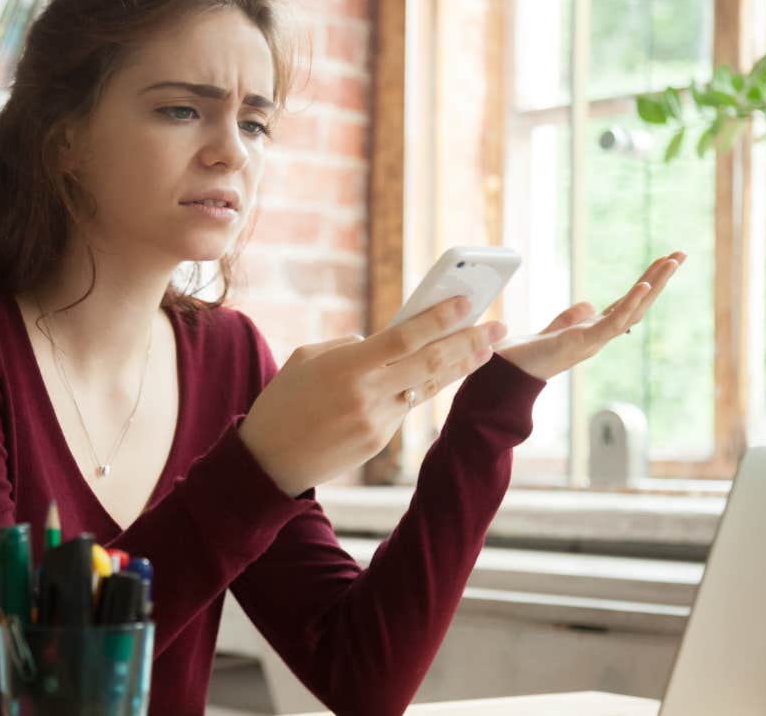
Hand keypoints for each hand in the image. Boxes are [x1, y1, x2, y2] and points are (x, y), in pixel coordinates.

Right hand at [240, 297, 507, 496]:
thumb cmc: (282, 401)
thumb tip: (381, 340)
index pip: (405, 337)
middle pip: (430, 363)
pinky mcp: (379, 441)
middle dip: (468, 343)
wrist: (267, 462)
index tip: (467, 302)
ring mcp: (377, 422)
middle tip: (498, 327)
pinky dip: (420, 388)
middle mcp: (367, 395)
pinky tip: (439, 373)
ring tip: (486, 349)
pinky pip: (404, 407)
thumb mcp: (306, 359)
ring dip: (458, 367)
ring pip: (426, 387)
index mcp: (347, 367)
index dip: (439, 319)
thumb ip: (349, 346)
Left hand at [496, 252, 685, 380]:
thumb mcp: (553, 330)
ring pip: (633, 311)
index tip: (663, 261)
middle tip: (680, 254)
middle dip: (660, 280)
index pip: (626, 302)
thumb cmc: (526, 356)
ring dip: (654, 285)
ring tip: (672, 261)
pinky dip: (630, 304)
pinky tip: (644, 285)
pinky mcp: (582, 344)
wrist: (506, 374)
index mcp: (593, 330)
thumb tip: (589, 305)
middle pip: (637, 304)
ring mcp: (594, 341)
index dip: (646, 283)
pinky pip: (613, 323)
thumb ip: (571, 318)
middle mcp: (599, 336)